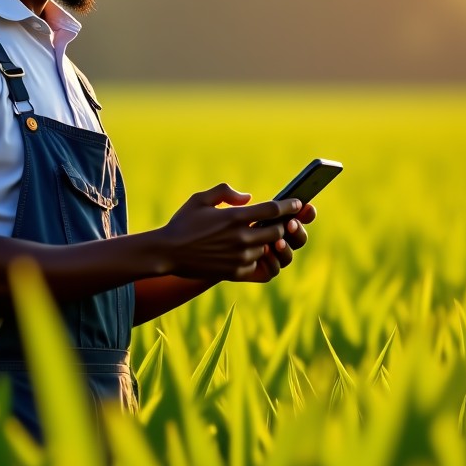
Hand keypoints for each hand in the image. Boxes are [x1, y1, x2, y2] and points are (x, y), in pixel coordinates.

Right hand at [158, 183, 302, 280]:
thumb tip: (248, 198)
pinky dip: (258, 257)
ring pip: (268, 248)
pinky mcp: (235, 272)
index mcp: (236, 217)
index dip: (290, 206)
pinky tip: (250, 251)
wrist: (167, 253)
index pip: (274, 210)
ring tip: (265, 236)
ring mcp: (240, 257)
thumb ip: (226, 192)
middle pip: (278, 231)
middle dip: (283, 225)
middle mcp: (242, 238)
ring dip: (269, 242)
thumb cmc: (183, 223)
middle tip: (283, 221)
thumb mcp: (201, 198)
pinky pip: (257, 265)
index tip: (298, 204)